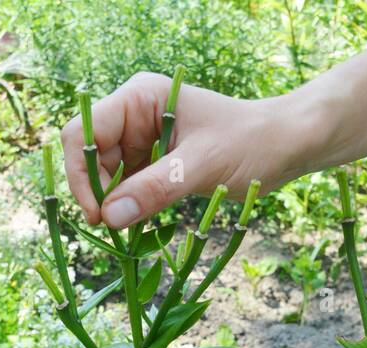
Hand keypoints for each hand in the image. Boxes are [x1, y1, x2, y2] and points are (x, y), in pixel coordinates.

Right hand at [60, 73, 303, 229]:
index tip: (98, 213)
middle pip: (90, 157)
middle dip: (98, 193)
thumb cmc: (250, 142)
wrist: (285, 145)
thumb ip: (156, 188)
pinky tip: (143, 225)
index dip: (81, 173)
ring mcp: (143, 139)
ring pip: (105, 177)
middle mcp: (134, 115)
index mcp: (140, 98)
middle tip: (116, 229)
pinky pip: (127, 188)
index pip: (84, 133)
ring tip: (133, 230)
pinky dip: (130, 208)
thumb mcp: (202, 165)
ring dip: (115, 205)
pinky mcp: (154, 162)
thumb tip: (109, 216)